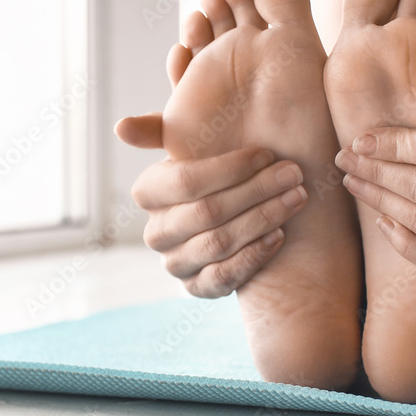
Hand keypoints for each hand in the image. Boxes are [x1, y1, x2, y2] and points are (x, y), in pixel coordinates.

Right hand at [115, 113, 306, 296]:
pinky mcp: (196, 288)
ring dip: (263, 219)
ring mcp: (174, 263)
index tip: (267, 154)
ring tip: (295, 199)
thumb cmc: (216, 169)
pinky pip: (223, 279)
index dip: (229, 168)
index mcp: (149, 192)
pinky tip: (280, 235)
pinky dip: (254, 257)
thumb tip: (121, 127)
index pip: (185, 180)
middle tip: (293, 175)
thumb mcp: (189, 142)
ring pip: (218, 244)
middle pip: (207, 213)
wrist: (236, 212)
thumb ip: (159, 128)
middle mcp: (156, 232)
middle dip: (256, 191)